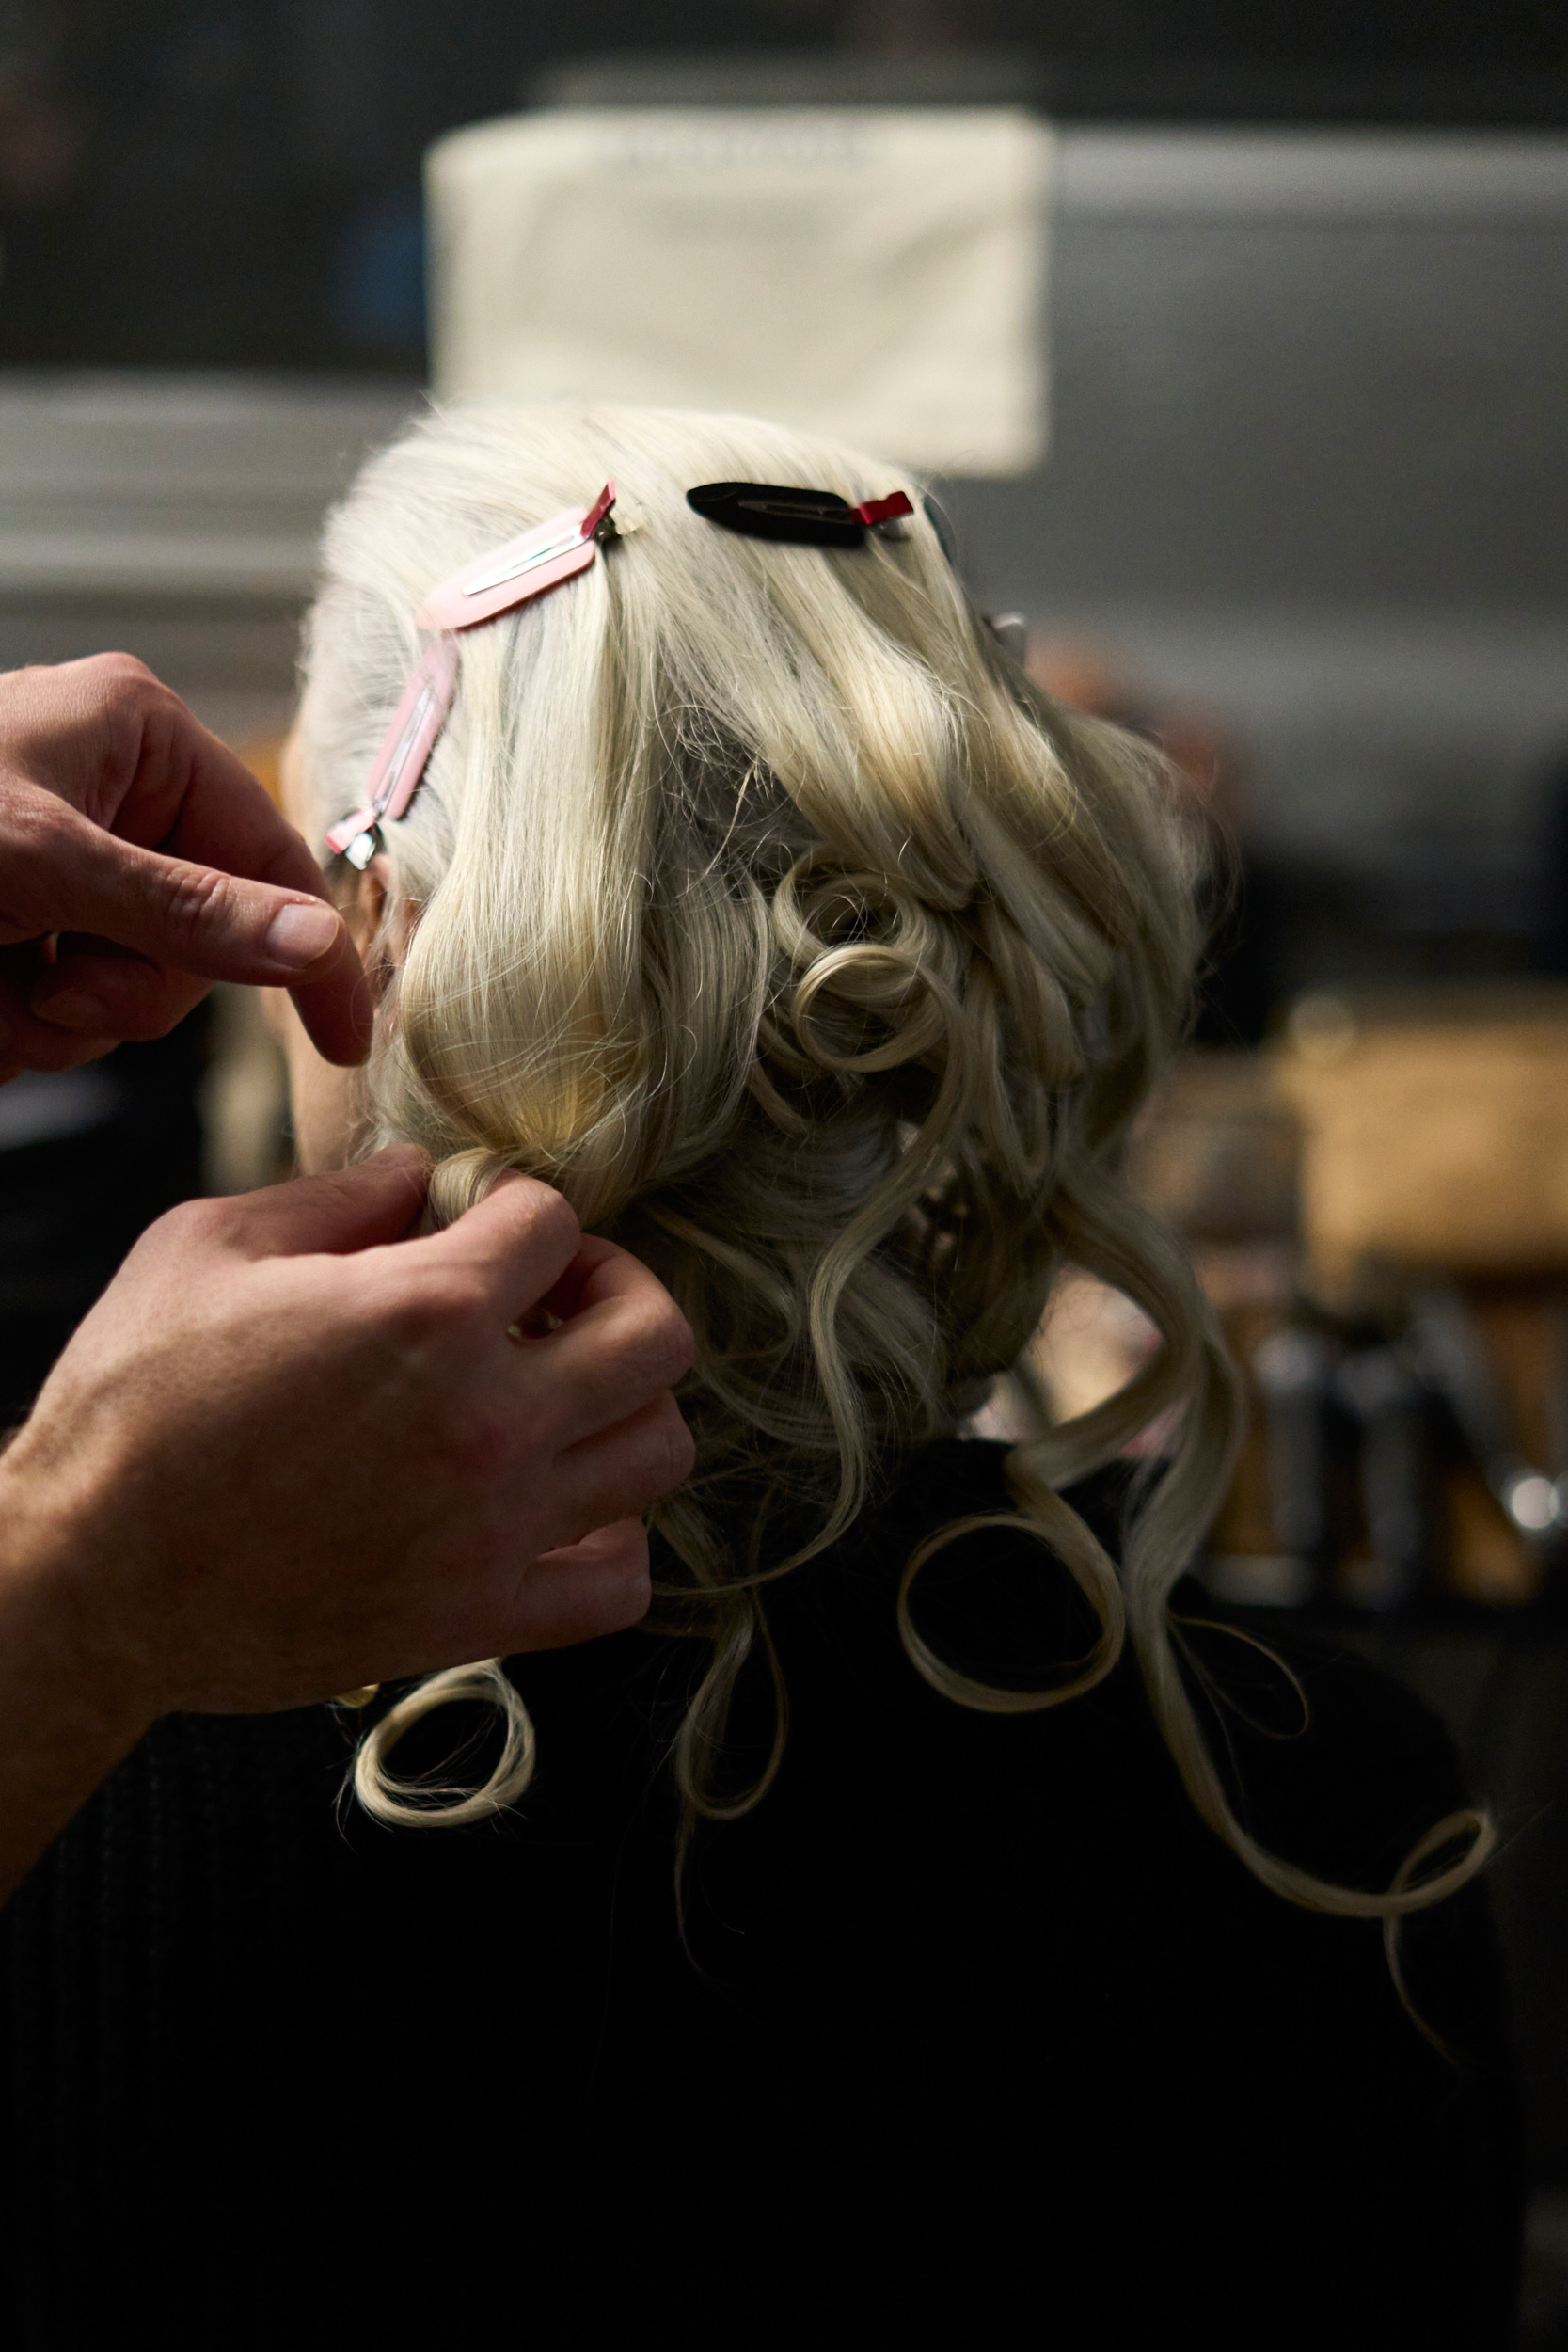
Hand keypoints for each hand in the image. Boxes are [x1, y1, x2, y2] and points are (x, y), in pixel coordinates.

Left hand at [0, 652, 370, 1071]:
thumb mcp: (44, 863)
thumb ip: (183, 909)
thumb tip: (316, 941)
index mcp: (142, 735)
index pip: (271, 855)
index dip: (313, 957)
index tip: (346, 1044)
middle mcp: (115, 786)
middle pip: (199, 937)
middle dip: (123, 990)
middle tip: (47, 997)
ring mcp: (68, 850)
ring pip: (130, 981)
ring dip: (59, 1018)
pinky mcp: (23, 905)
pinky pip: (67, 996)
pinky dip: (18, 1020)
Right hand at [0, 1150, 694, 1898]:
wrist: (89, 1580)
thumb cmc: (131, 1408)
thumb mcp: (204, 1251)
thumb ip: (331, 1198)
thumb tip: (414, 1171)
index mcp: (427, 1309)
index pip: (555, 1219)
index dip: (519, 1207)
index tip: (485, 1228)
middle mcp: (488, 1416)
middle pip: (658, 1333)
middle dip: (616, 1292)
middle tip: (555, 1299)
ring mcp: (495, 1525)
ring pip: (660, 1451)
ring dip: (626, 1409)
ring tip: (562, 1398)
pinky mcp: (476, 1616)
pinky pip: (618, 1585)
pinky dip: (612, 1543)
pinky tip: (560, 1512)